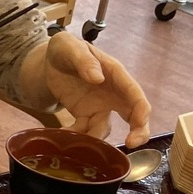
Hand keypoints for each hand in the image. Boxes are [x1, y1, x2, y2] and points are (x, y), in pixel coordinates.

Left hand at [41, 32, 151, 146]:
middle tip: (131, 144)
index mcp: (116, 75)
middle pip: (133, 116)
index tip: (139, 125)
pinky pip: (84, 130)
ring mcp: (99, 107)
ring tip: (79, 141)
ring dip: (95, 138)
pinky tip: (62, 134)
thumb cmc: (66, 49)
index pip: (135, 95)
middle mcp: (113, 94)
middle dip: (137, 132)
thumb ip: (84, 61)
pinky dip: (76, 135)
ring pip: (105, 128)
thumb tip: (98, 78)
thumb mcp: (71, 48)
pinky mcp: (84, 115)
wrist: (50, 61)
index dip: (141, 111)